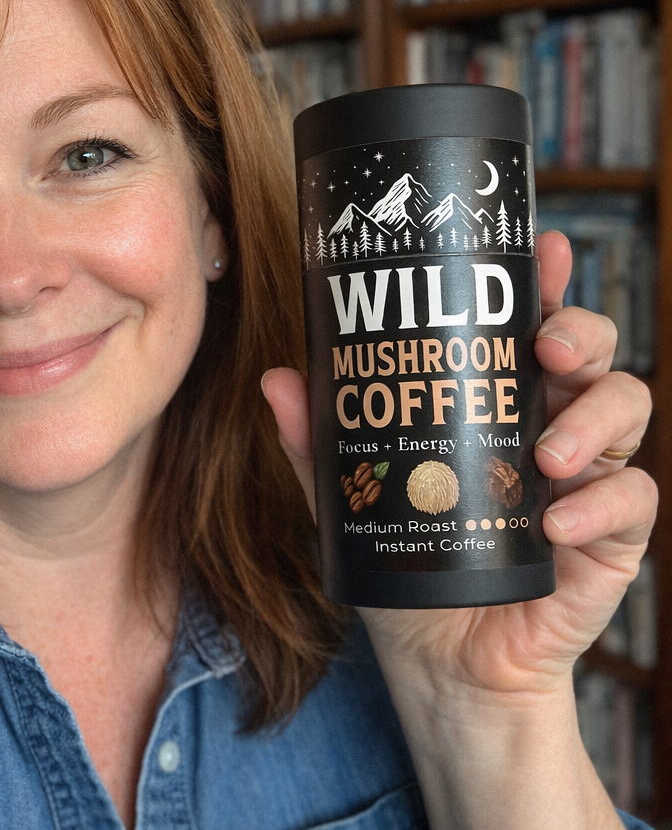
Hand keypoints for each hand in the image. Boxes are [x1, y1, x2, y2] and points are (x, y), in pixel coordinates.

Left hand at [261, 229, 655, 693]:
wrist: (441, 661)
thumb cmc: (404, 565)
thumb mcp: (349, 497)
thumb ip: (317, 444)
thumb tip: (278, 378)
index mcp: (495, 401)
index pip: (526, 326)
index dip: (542, 282)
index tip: (539, 251)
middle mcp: (549, 423)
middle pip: (593, 351)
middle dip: (581, 331)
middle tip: (546, 347)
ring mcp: (585, 476)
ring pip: (630, 408)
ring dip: (595, 418)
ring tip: (546, 454)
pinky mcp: (610, 536)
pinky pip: (634, 500)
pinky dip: (601, 505)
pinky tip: (555, 525)